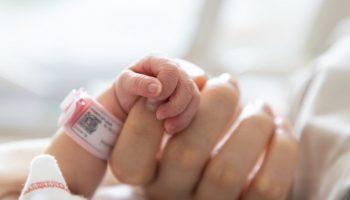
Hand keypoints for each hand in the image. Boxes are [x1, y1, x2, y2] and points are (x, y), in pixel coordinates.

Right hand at [110, 70, 298, 199]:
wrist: (220, 180)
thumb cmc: (189, 140)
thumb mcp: (166, 127)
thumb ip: (169, 101)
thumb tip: (198, 77)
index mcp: (145, 177)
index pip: (129, 156)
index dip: (145, 117)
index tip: (170, 87)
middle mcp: (172, 196)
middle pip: (185, 155)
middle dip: (212, 106)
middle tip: (227, 82)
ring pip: (226, 172)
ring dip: (252, 124)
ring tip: (260, 105)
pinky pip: (266, 186)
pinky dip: (282, 148)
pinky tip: (279, 126)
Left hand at [115, 56, 202, 133]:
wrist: (128, 103)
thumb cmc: (126, 90)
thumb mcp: (125, 84)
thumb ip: (139, 83)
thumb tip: (157, 88)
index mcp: (158, 60)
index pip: (172, 70)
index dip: (166, 87)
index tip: (152, 100)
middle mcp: (174, 69)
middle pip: (187, 85)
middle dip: (175, 104)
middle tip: (159, 116)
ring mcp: (183, 83)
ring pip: (194, 97)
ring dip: (181, 115)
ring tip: (166, 126)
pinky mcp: (187, 97)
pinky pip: (193, 108)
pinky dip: (184, 120)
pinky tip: (170, 128)